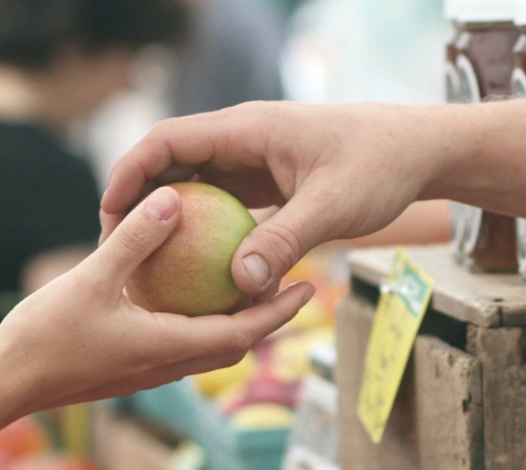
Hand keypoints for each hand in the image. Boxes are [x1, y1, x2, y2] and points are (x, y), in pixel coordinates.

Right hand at [0, 185, 314, 417]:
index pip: (245, 332)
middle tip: (292, 284)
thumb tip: (172, 199)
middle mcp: (172, 365)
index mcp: (173, 347)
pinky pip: (183, 345)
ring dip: (237, 323)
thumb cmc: (46, 336)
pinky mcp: (136, 369)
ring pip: (212, 348)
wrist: (9, 385)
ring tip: (250, 286)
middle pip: (238, 343)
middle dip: (269, 318)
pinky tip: (191, 297)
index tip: (309, 288)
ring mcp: (154, 371)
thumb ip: (134, 240)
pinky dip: (202, 324)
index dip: (281, 311)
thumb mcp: (91, 278)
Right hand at [101, 102, 448, 299]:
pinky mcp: (271, 184)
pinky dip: (209, 234)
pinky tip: (202, 273)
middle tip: (118, 249)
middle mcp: (244, 141)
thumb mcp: (332, 207)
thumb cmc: (379, 167)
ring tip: (149, 266)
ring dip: (173, 222)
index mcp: (247, 129)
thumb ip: (285, 242)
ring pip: (198, 188)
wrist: (417, 152)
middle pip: (173, 165)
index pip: (168, 141)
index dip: (131, 174)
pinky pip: (227, 208)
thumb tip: (240, 285)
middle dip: (141, 202)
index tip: (109, 214)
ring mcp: (256, 163)